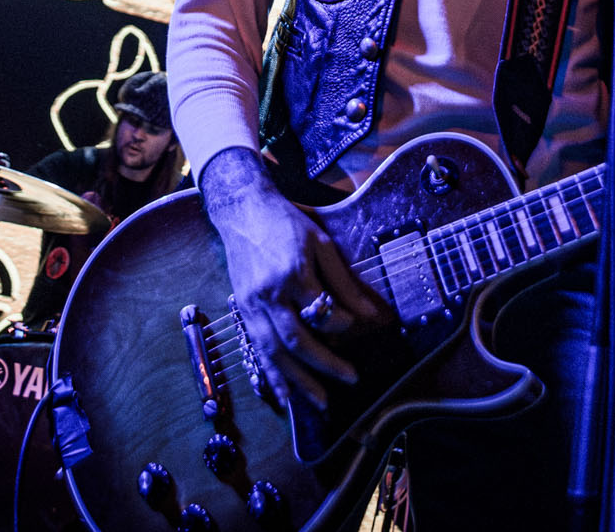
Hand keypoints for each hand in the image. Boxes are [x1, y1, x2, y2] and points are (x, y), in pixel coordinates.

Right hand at [198, 148, 384, 409]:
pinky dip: (271, 375)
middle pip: (296, 340)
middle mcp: (269, 294)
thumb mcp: (322, 243)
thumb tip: (371, 315)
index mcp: (293, 273)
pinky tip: (284, 395)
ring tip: (320, 402)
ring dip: (298, 381)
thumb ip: (344, 281)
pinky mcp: (242, 311)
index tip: (358, 325)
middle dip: (324, 366)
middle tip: (350, 379)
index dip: (343, 324)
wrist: (243, 211)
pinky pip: (257, 349)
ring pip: (274, 352)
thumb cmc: (287, 224)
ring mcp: (252, 305)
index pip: (322, 311)